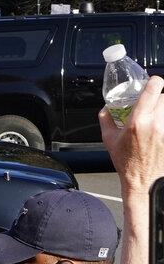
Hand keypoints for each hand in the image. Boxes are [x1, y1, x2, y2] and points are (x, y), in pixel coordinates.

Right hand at [99, 75, 163, 196]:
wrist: (143, 181)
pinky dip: (163, 120)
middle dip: (157, 96)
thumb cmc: (127, 162)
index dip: (154, 82)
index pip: (154, 90)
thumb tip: (106, 108)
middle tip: (150, 101)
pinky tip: (157, 127)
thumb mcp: (109, 139)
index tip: (151, 82)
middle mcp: (155, 124)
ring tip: (154, 115)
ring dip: (162, 108)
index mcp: (138, 121)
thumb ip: (106, 119)